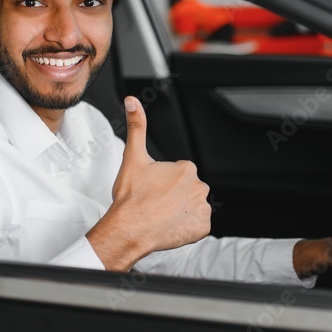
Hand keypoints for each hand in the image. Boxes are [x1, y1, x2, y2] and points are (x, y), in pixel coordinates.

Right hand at [87, 96, 211, 270]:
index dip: (163, 182)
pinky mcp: (202, 227)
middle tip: (155, 203)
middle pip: (187, 190)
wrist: (129, 229)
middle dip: (173, 196)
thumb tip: (133, 102)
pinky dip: (186, 227)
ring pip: (192, 207)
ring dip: (180, 211)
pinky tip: (170, 225)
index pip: (179, 174)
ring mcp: (202, 208)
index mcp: (186, 169)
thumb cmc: (130, 198)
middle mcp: (199, 187)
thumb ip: (136, 127)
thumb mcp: (133, 157)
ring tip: (160, 215)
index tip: (152, 189)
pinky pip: (197, 225)